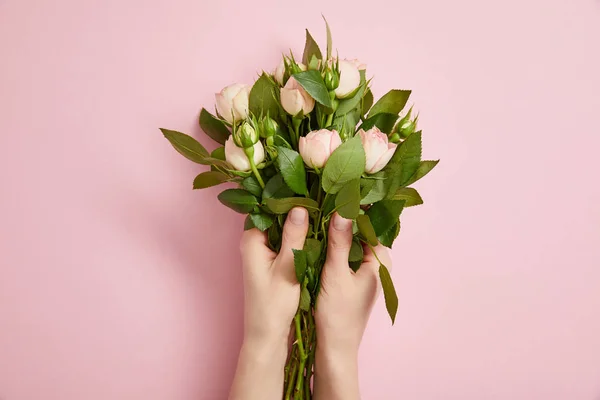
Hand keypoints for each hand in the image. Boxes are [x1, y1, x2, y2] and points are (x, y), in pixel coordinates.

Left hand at [229, 207, 308, 399]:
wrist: (267, 333)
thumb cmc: (273, 305)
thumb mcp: (287, 268)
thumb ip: (293, 237)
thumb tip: (300, 206)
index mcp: (251, 239)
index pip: (267, 205)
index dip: (288, 193)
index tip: (310, 183)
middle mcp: (254, 240)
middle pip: (275, 212)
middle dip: (297, 204)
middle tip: (322, 192)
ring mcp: (262, 249)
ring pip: (283, 225)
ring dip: (300, 218)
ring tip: (324, 204)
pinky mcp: (272, 258)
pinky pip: (286, 237)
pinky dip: (300, 232)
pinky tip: (319, 227)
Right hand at [314, 213, 391, 399]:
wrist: (335, 348)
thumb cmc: (338, 314)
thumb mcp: (336, 274)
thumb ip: (339, 242)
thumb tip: (343, 209)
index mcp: (380, 261)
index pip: (369, 223)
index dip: (354, 205)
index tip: (336, 188)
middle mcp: (376, 263)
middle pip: (360, 230)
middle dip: (342, 215)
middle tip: (321, 195)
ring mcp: (364, 271)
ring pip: (350, 241)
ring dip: (335, 229)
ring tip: (316, 209)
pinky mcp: (352, 277)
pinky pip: (344, 252)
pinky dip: (332, 243)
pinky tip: (315, 234)